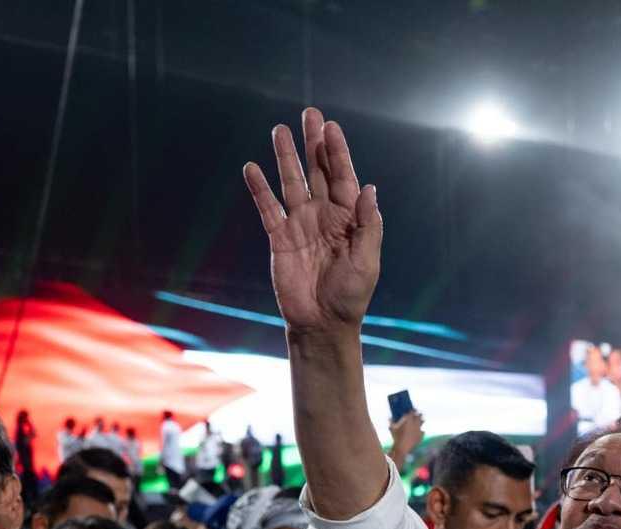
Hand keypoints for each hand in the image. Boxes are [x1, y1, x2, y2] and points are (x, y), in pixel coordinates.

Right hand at [243, 108, 380, 335]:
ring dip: (285, 157)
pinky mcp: (279, 238)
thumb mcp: (368, 261)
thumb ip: (368, 226)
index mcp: (348, 219)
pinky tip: (251, 168)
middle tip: (310, 114)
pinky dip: (259, 189)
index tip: (331, 127)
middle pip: (318, 171)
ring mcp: (300, 224)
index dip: (338, 152)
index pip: (343, 177)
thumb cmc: (350, 296)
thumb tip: (369, 188)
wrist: (322, 323)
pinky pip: (267, 208)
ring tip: (279, 130)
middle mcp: (324, 216)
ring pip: (292, 182)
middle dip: (313, 143)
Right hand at [389, 410, 424, 459]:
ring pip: (422, 422)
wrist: (402, 447)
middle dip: (419, 414)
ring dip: (421, 420)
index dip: (413, 410)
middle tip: (418, 414)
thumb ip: (391, 422)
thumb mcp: (391, 428)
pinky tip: (420, 431)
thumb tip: (389, 418)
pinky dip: (421, 431)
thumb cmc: (396, 437)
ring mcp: (419, 429)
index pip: (412, 412)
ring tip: (421, 420)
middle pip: (419, 416)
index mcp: (408, 420)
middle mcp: (415, 423)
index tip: (412, 410)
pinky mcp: (421, 435)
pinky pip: (423, 431)